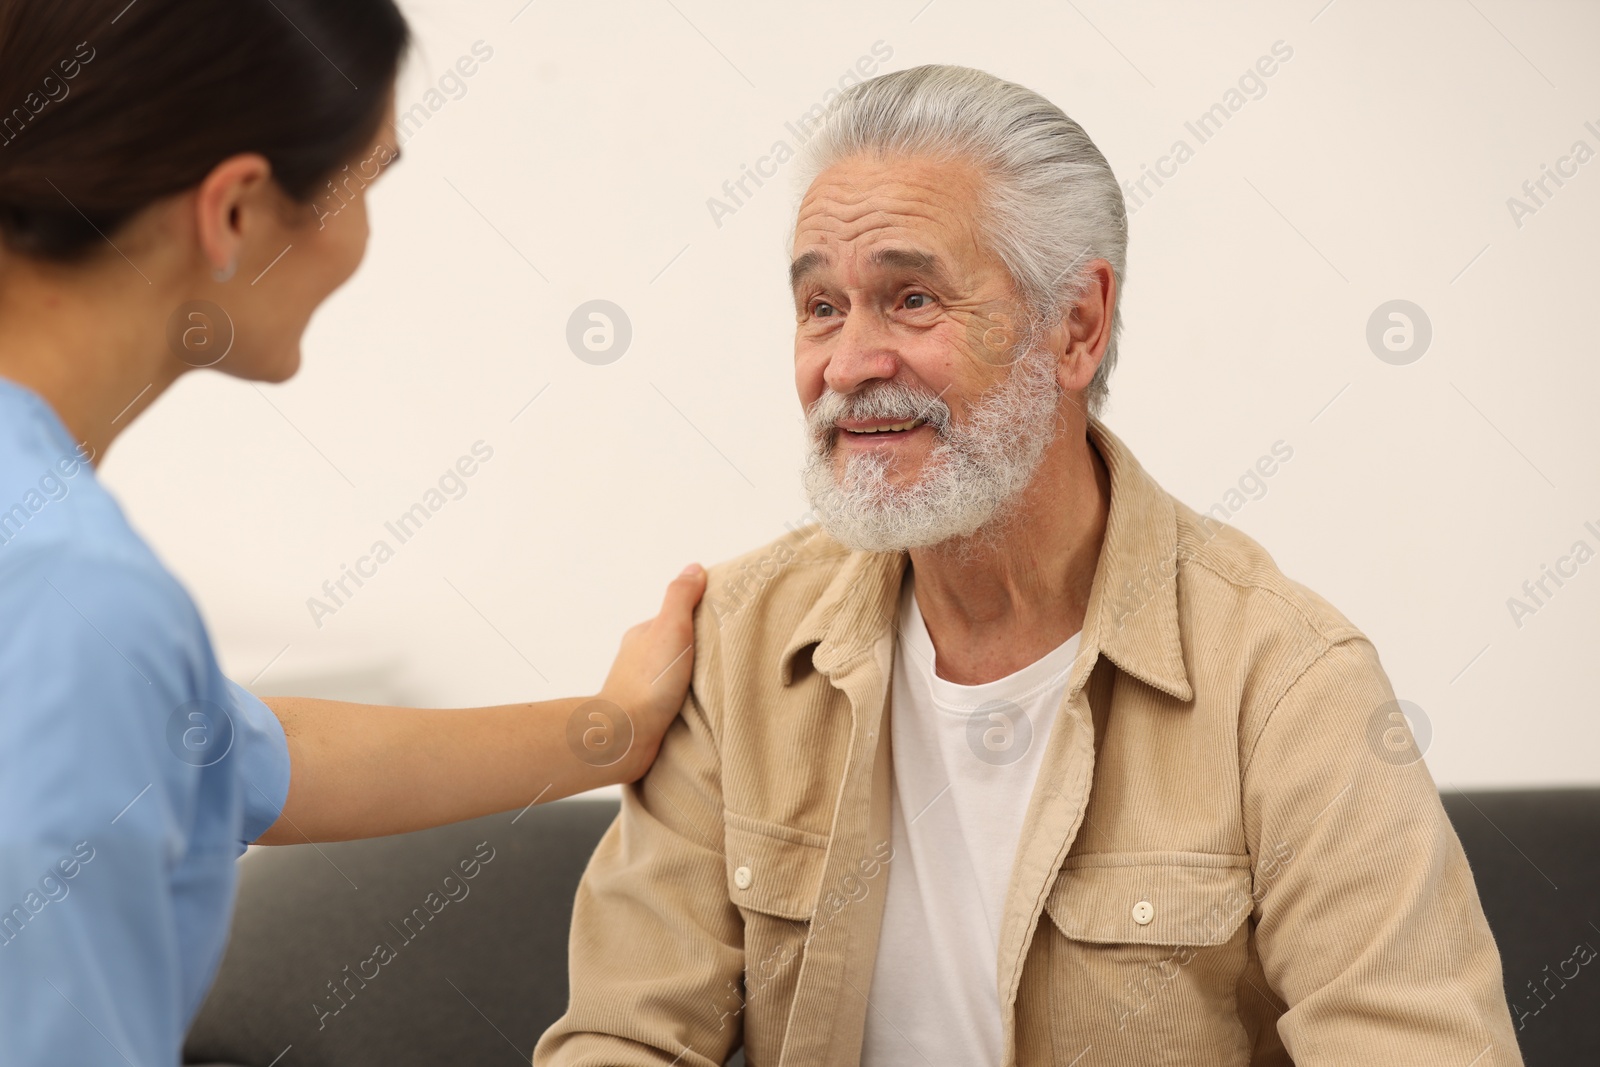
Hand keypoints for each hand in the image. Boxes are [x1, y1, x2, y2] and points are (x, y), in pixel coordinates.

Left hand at [597, 564, 706, 782]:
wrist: (625, 737)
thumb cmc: (648, 683)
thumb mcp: (670, 628)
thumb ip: (681, 597)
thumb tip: (695, 568)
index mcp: (644, 635)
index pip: (678, 618)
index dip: (702, 617)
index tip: (727, 621)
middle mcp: (640, 659)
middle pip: (678, 647)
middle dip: (701, 650)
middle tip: (731, 654)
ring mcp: (643, 688)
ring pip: (676, 676)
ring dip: (696, 679)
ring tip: (723, 683)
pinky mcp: (648, 715)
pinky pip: (674, 701)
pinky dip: (689, 701)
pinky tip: (706, 707)